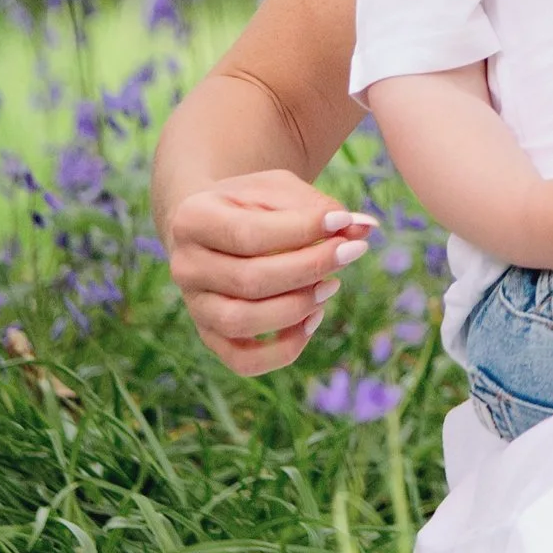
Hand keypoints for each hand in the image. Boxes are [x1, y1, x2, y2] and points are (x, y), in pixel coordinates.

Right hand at [166, 170, 377, 373]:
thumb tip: (367, 228)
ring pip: (242, 323)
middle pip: (249, 281)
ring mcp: (195, 306)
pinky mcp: (211, 336)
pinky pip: (243, 361)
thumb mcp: (281, 191)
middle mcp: (184, 266)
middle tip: (350, 252)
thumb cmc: (254, 205)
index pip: (249, 235)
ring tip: (331, 285)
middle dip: (309, 269)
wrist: (218, 227)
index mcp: (192, 219)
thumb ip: (319, 207)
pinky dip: (284, 349)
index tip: (344, 222)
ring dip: (297, 308)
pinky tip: (313, 320)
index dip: (302, 232)